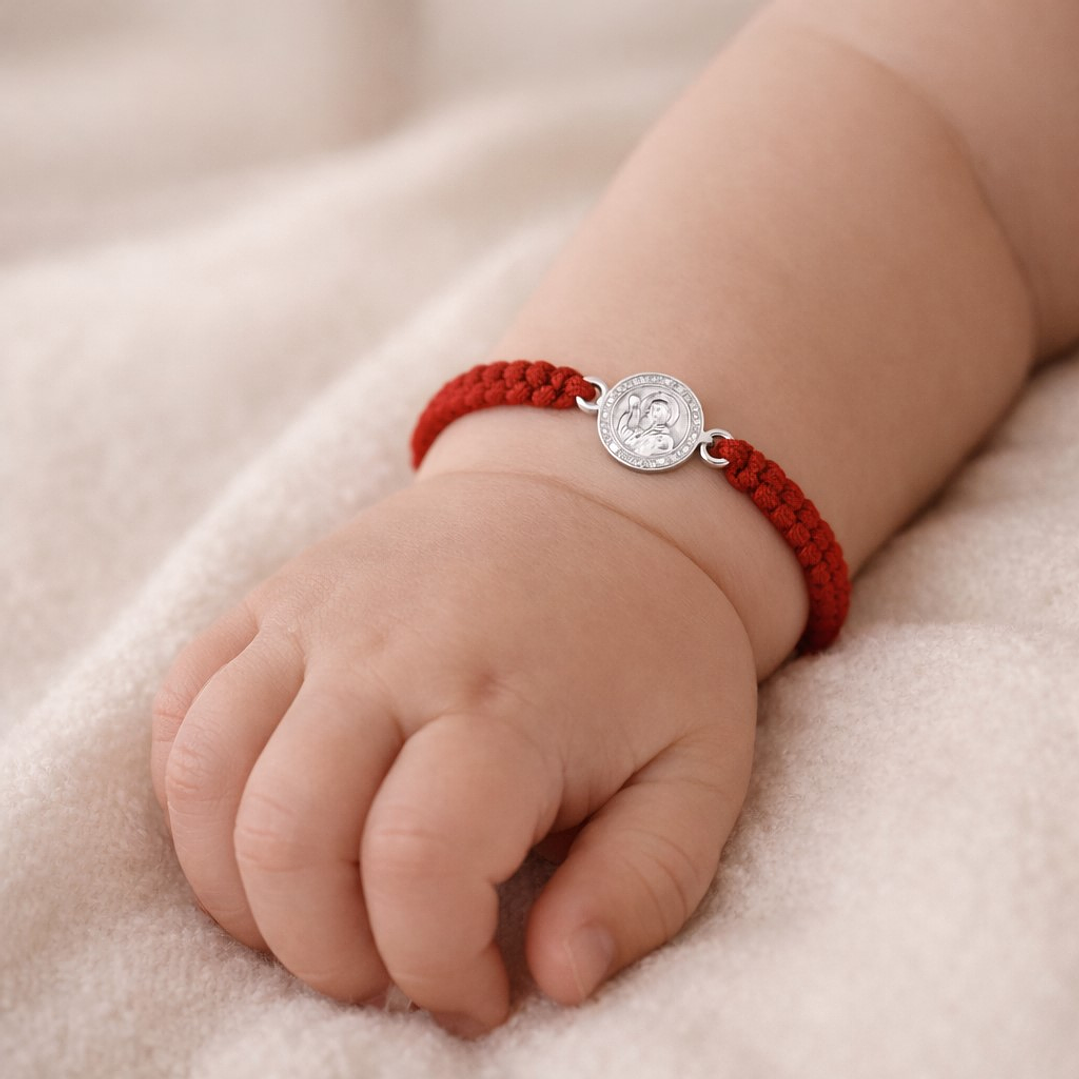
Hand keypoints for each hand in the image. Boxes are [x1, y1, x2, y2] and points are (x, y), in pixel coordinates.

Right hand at [150, 471, 756, 1035]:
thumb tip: (559, 981)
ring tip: (317, 914)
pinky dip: (192, 795)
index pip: (417, 869)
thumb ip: (644, 885)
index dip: (435, 970)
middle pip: (286, 840)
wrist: (594, 497)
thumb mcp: (699, 769)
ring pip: (205, 778)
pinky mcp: (275, 597)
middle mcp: (390, 651)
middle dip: (326, 954)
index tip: (481, 992)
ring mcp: (317, 614)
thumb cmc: (652, 644)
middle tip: (394, 968)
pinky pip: (183, 704)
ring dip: (240, 890)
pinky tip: (259, 829)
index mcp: (505, 703)